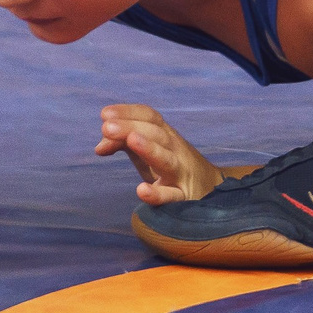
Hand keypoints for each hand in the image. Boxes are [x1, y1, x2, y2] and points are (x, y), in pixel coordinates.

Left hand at [97, 103, 247, 204]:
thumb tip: (99, 146)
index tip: (105, 114)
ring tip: (131, 141)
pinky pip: (172, 196)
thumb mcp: (149, 151)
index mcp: (167, 136)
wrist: (214, 189)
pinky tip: (142, 191)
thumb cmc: (173, 167)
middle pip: (156, 134)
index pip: (150, 118)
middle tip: (107, 127)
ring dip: (150, 148)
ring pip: (167, 159)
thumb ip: (124, 144)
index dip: (129, 113)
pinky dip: (158, 194)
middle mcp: (176, 150)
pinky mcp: (184, 199)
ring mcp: (181, 174)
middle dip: (132, 127)